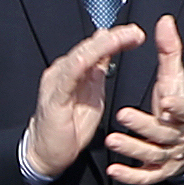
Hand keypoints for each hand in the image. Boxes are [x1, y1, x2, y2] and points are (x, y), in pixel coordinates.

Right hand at [20, 23, 141, 181]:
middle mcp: (64, 71)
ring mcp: (58, 82)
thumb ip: (98, 74)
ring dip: (103, 44)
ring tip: (123, 37)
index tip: (135, 34)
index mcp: (75, 71)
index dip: (115, 38)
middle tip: (135, 31)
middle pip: (90, 47)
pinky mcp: (55, 97)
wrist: (48, 152)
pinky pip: (69, 75)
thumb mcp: (92, 96)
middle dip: (114, 37)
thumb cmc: (70, 125)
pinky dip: (84, 62)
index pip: (96, 48)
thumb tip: (109, 54)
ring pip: (81, 55)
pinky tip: (97, 54)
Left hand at [100, 17, 183, 184]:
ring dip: (132, 148)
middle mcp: (179, 135)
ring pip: (152, 154)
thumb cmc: (178, 106)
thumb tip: (164, 21)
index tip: (164, 99)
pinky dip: (131, 174)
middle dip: (143, 125)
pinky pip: (147, 175)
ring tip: (111, 140)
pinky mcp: (159, 170)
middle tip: (121, 114)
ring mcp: (169, 155)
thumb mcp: (176, 79)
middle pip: (163, 133)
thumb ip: (170, 51)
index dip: (176, 105)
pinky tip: (115, 169)